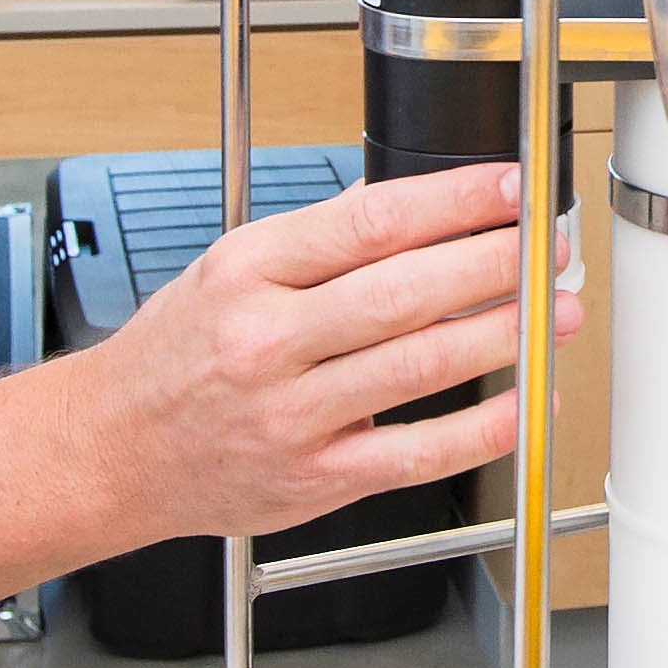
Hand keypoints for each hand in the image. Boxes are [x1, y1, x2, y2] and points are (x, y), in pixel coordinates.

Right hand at [75, 161, 567, 549]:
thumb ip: (315, 238)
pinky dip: (485, 428)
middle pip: (406, 291)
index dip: (453, 201)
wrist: (111, 451)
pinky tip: (527, 402)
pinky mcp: (316, 478)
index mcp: (249, 271)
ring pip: (420, 364)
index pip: (369, 223)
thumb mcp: (226, 269)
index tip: (510, 189)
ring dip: (504, 334)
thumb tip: (401, 201)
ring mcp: (293, 414)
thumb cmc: (173, 359)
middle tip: (550, 247)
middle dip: (496, 263)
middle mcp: (268, 340)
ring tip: (555, 311)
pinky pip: (418, 453)